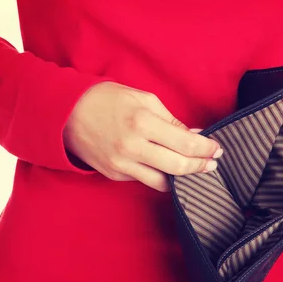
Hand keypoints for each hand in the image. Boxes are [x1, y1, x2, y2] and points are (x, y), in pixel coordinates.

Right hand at [64, 82, 221, 191]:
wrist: (65, 113)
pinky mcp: (114, 174)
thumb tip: (194, 134)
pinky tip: (170, 169)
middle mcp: (132, 147)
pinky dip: (161, 177)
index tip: (217, 149)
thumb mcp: (143, 99)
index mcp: (142, 123)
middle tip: (213, 163)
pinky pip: (145, 180)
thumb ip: (171, 120)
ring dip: (183, 178)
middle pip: (178, 167)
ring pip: (163, 182)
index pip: (185, 143)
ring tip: (195, 170)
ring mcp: (122, 165)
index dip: (206, 149)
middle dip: (200, 167)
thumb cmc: (107, 99)